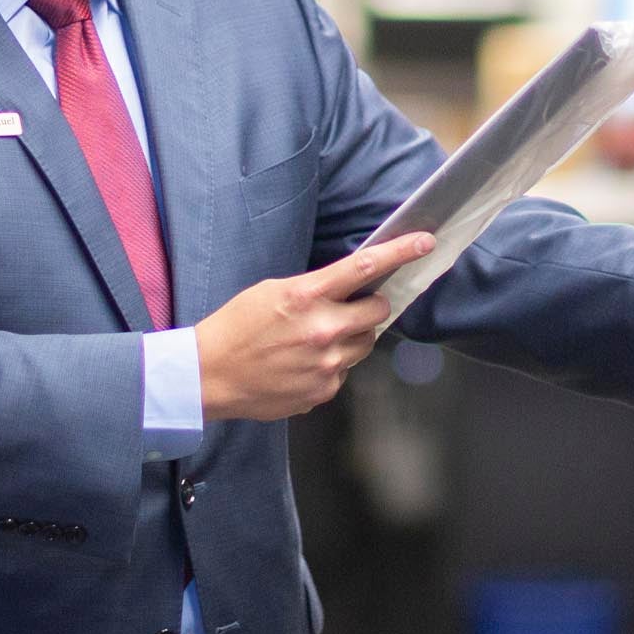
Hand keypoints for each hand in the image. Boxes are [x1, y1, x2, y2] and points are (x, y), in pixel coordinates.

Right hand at [195, 233, 433, 422]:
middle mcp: (323, 331)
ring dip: (352, 336)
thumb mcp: (272, 291)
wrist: (209, 375)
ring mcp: (326, 365)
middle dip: (369, 306)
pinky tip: (302, 363)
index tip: (424, 242)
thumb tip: (348, 289)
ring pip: (365, 343)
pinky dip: (332, 364)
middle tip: (348, 308)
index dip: (401, 252)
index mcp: (307, 297)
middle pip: (378, 311)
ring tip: (317, 339)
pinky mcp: (323, 391)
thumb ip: (314, 289)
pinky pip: (344, 371)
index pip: (365, 268)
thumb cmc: (236, 328)